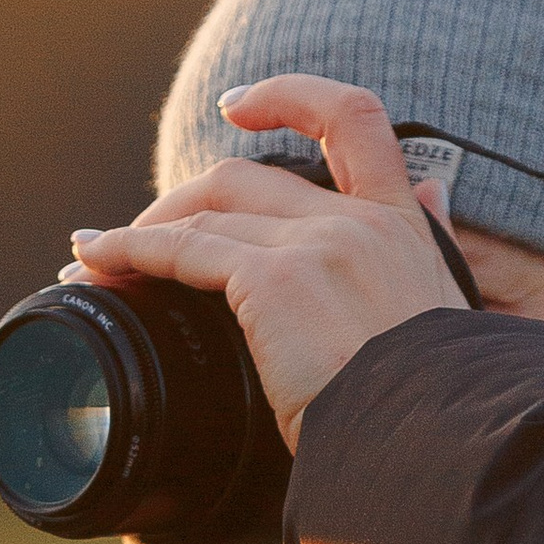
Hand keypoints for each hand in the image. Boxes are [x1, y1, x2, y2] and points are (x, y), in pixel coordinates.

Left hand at [56, 76, 459, 445]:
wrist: (440, 445)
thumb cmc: (437, 406)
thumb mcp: (447, 307)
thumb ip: (435, 241)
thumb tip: (434, 189)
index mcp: (403, 226)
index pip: (353, 119)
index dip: (291, 98)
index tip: (237, 106)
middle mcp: (359, 221)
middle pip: (245, 177)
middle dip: (181, 204)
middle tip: (136, 242)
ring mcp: (318, 244)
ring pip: (206, 211)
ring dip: (141, 235)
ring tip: (96, 264)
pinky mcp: (276, 279)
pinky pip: (181, 250)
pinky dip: (128, 251)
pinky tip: (97, 263)